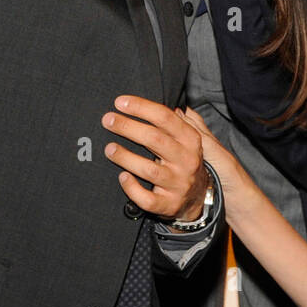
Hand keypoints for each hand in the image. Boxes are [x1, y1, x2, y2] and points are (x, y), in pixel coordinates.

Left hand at [102, 95, 207, 222]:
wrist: (199, 197)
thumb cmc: (186, 160)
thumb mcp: (192, 138)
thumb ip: (185, 119)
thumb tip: (174, 104)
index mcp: (190, 140)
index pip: (165, 118)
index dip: (141, 107)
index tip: (120, 102)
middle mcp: (186, 160)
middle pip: (155, 140)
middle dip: (128, 127)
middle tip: (107, 120)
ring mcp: (178, 184)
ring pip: (149, 171)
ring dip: (126, 157)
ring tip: (109, 148)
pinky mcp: (169, 204)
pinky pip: (149, 199)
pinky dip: (133, 189)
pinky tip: (122, 177)